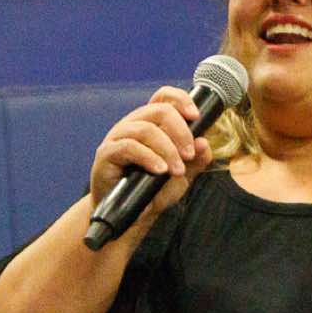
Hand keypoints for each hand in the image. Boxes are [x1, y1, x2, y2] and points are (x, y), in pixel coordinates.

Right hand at [88, 86, 211, 221]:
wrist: (131, 216)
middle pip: (158, 110)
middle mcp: (133, 124)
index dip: (180, 100)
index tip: (196, 116)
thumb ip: (196, 160)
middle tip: (190, 154)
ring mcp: (117, 137)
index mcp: (150, 123)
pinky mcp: (107, 154)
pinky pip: (128, 147)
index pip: (163, 96)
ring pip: (145, 129)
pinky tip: (160, 170)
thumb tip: (204, 143)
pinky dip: (149, 157)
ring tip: (177, 170)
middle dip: (181, 131)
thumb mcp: (182, 176)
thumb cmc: (153, 191)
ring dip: (167, 149)